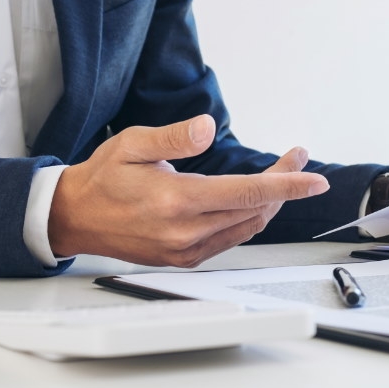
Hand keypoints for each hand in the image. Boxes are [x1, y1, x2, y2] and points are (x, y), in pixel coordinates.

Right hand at [48, 115, 329, 266]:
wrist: (74, 218)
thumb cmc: (102, 178)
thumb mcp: (132, 143)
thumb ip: (174, 136)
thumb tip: (208, 128)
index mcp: (176, 201)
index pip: (247, 193)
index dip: (287, 185)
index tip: (315, 180)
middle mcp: (185, 231)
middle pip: (254, 209)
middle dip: (284, 184)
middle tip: (297, 159)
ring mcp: (185, 250)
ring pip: (247, 227)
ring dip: (270, 202)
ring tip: (282, 175)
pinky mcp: (184, 259)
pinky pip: (230, 239)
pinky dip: (249, 219)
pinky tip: (255, 200)